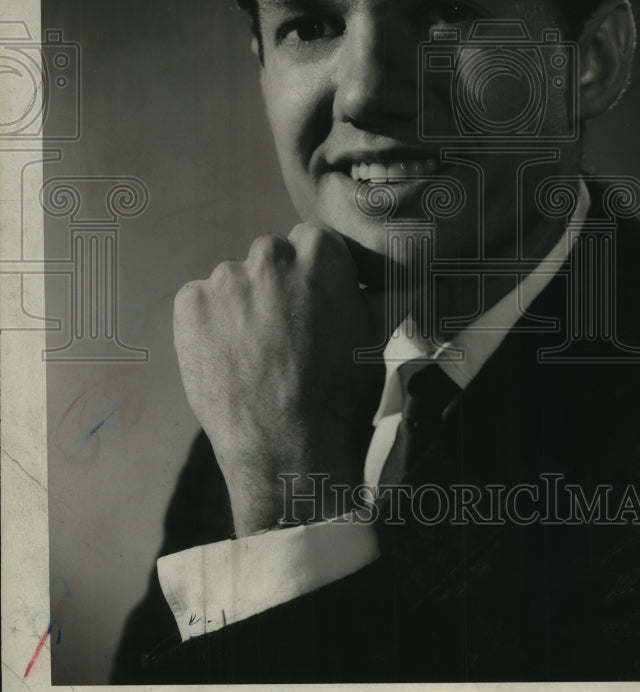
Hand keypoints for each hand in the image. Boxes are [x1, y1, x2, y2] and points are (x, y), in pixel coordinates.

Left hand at [173, 223, 384, 535]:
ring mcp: (225, 278)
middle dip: (277, 287)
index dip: (313, 277)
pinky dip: (209, 324)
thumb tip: (398, 274)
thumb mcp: (376, 332)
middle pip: (271, 258)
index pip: (312, 243)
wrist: (289, 448)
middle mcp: (270, 254)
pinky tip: (227, 358)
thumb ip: (381, 291)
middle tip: (285, 334)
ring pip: (235, 282)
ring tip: (255, 353)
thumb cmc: (342, 390)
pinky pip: (200, 303)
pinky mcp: (190, 304)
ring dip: (242, 306)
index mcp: (319, 251)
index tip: (314, 307)